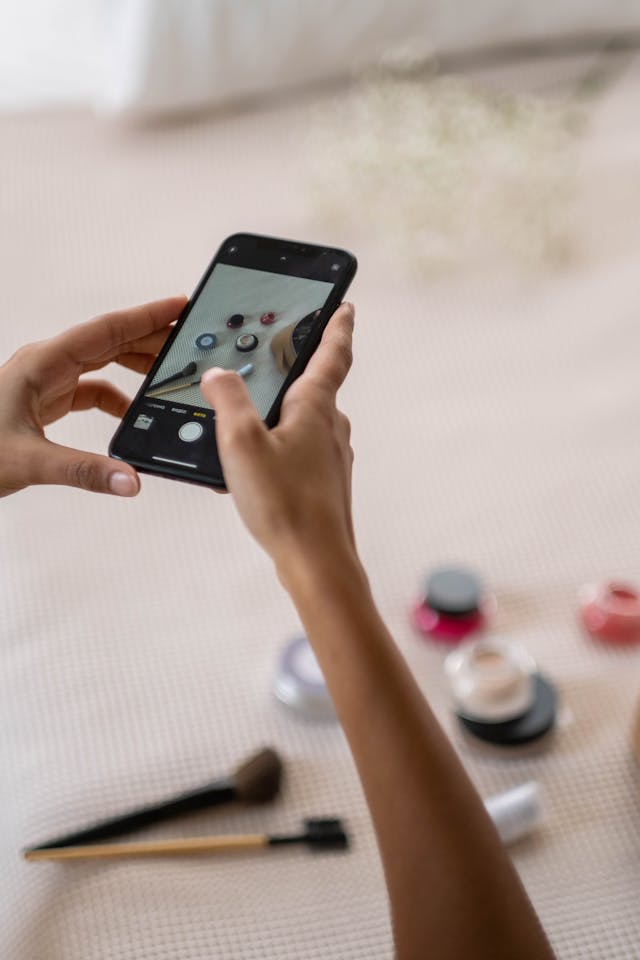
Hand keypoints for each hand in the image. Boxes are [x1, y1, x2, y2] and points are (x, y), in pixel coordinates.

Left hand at [0, 296, 185, 497]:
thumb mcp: (28, 462)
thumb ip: (84, 472)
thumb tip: (131, 479)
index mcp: (42, 363)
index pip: (105, 330)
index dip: (146, 316)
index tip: (179, 305)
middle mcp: (46, 365)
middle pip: (109, 340)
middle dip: (151, 337)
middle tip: (190, 339)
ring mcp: (45, 381)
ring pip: (101, 361)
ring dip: (135, 364)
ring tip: (170, 370)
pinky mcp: (45, 401)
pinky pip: (90, 389)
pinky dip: (115, 396)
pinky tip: (131, 413)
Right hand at [200, 303, 355, 577]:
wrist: (316, 562)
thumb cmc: (284, 504)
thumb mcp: (242, 444)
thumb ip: (228, 401)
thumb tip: (219, 374)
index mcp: (316, 408)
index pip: (333, 353)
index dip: (337, 326)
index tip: (344, 305)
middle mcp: (331, 429)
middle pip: (317, 388)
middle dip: (296, 371)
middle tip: (277, 358)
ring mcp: (332, 458)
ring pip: (307, 423)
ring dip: (284, 414)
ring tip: (251, 420)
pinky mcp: (325, 485)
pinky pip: (301, 453)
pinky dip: (280, 448)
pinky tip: (256, 468)